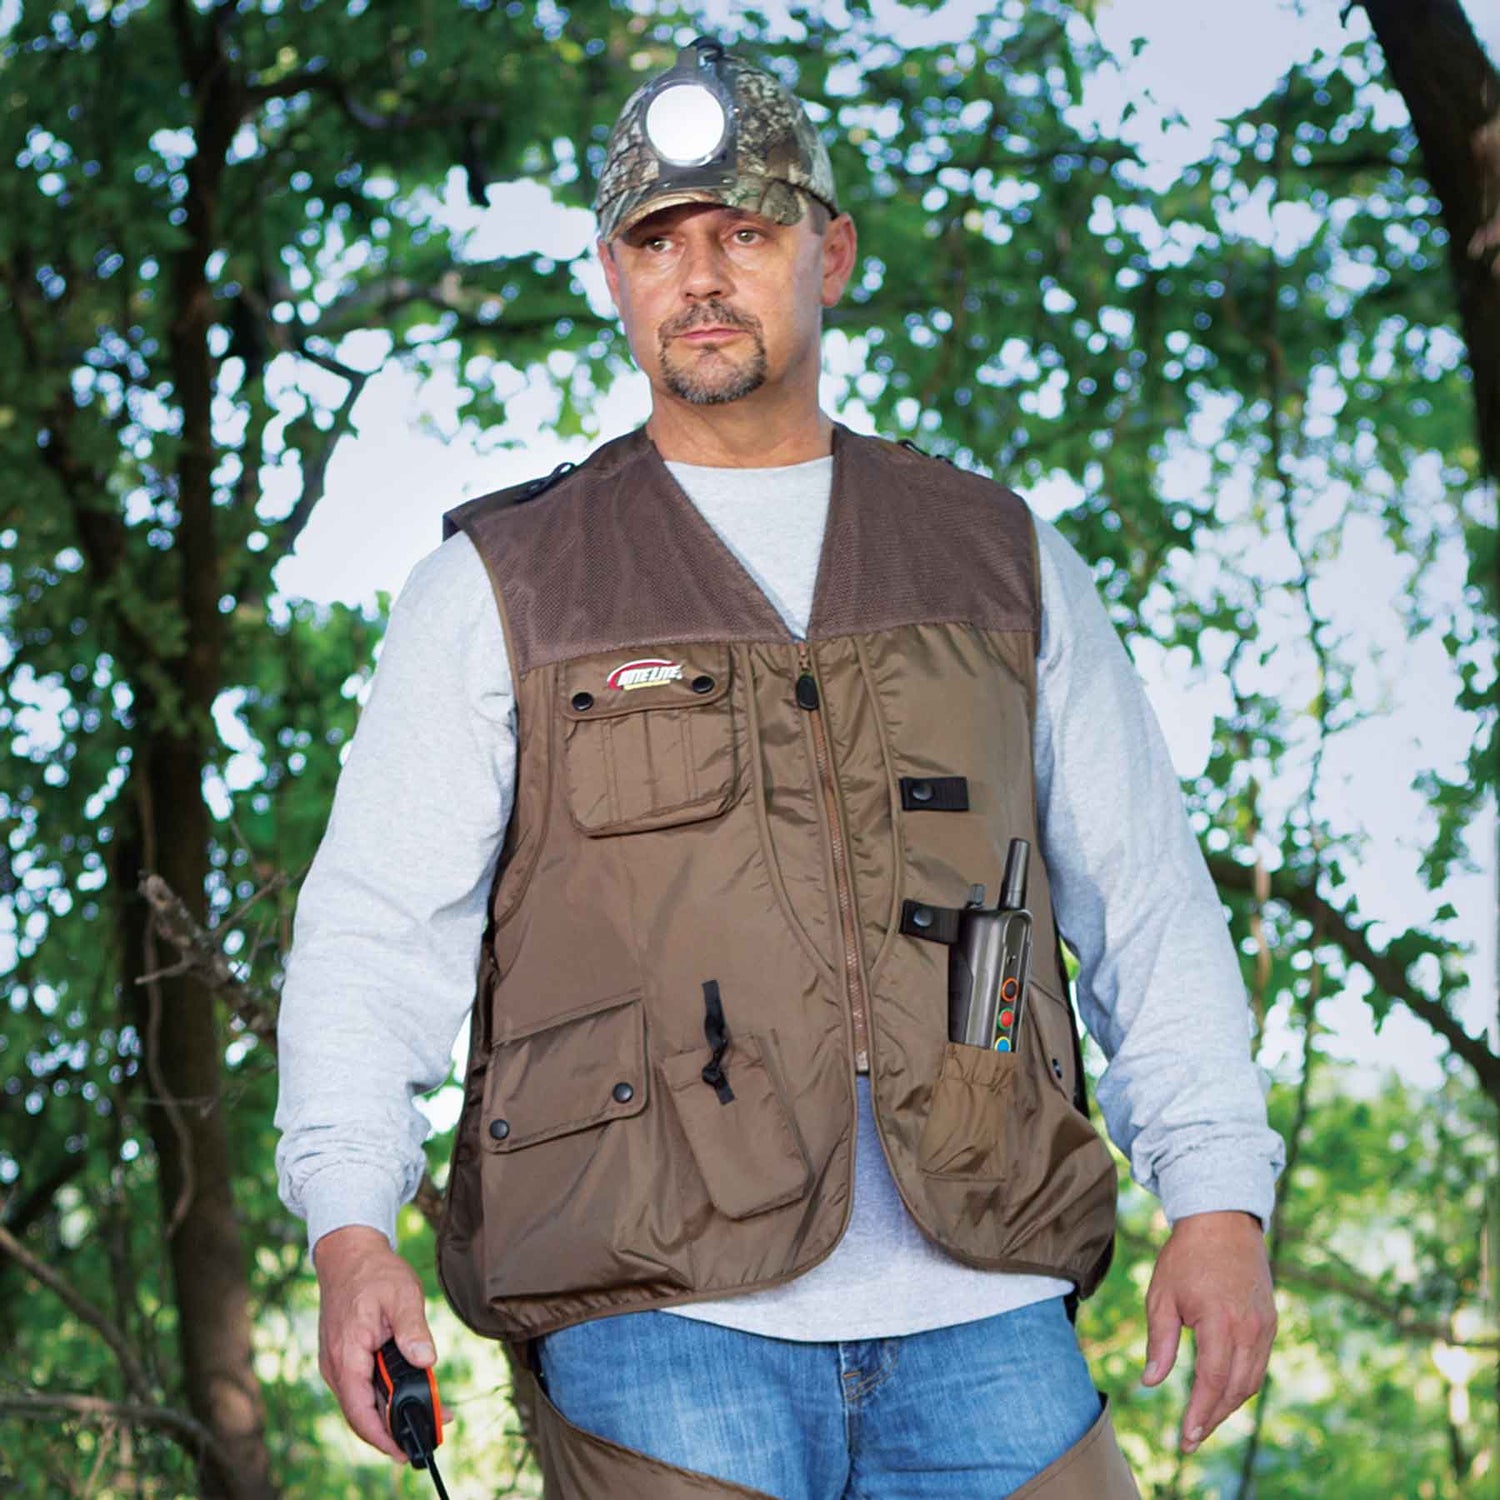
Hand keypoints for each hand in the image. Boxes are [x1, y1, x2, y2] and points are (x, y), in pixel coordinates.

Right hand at [313, 1224, 436, 1461]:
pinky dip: (385, 1393)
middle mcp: (337, 1366)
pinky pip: (363, 1386)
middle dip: (395, 1426)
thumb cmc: (374, 1273)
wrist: (348, 1254)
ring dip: (392, 1410)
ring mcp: (338, 1363)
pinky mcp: (345, 1358)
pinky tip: (410, 1390)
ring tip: (431, 1410)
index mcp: (347, 1355)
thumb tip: (427, 1362)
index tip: (405, 1450)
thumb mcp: (402, 1295)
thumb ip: (413, 1330)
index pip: (360, 1411)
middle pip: (363, 1412)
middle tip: (432, 1429)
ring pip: (364, 1401)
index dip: (382, 1436)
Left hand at [1140, 1210, 1276, 1453]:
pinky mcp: (1270, 1323)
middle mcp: (1249, 1329)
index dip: (1199, 1413)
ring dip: (1228, 1405)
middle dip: (1212, 1418)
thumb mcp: (1162, 1295)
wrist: (1223, 1221)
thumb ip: (1160, 1341)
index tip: (1186, 1438)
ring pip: (1250, 1382)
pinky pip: (1258, 1365)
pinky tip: (1222, 1392)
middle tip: (1191, 1439)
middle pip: (1235, 1389)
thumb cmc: (1185, 1257)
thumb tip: (1151, 1382)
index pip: (1212, 1381)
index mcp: (1220, 1322)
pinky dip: (1241, 1384)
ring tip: (1203, 1421)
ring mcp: (1264, 1327)